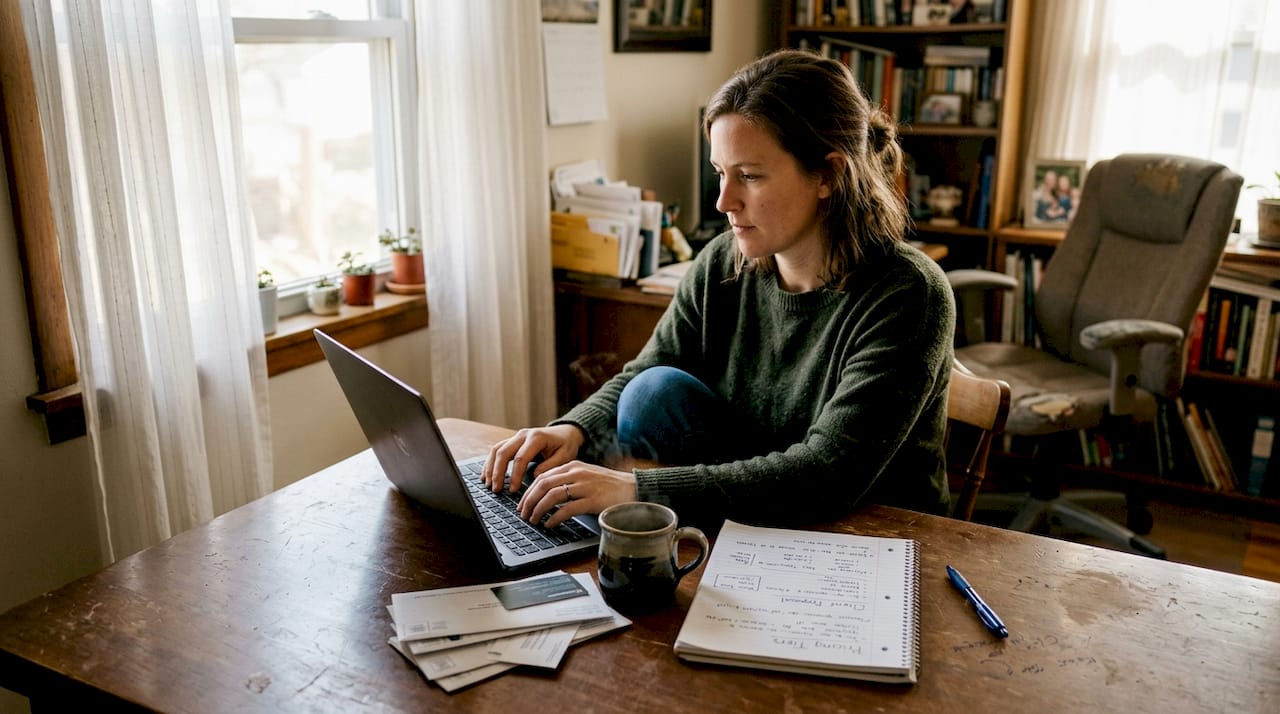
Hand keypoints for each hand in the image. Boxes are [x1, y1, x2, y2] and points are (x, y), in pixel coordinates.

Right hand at [481, 424, 585, 492]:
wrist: (566, 433)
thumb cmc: (565, 445)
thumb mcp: (564, 456)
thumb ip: (550, 466)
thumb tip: (534, 476)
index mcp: (537, 437)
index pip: (520, 458)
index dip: (515, 475)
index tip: (513, 490)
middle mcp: (523, 434)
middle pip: (503, 452)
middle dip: (497, 472)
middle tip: (496, 489)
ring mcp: (516, 436)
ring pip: (497, 450)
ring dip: (490, 467)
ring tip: (488, 484)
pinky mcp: (513, 441)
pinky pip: (497, 450)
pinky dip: (490, 462)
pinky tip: (486, 475)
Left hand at [518, 461, 637, 528]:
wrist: (635, 488)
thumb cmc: (610, 486)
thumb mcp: (587, 476)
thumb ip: (568, 480)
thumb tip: (546, 493)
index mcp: (573, 466)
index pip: (542, 476)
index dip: (528, 491)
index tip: (522, 503)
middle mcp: (577, 473)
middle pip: (543, 485)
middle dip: (529, 501)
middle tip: (523, 514)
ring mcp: (585, 486)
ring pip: (552, 496)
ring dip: (538, 509)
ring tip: (534, 520)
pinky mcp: (593, 500)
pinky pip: (567, 509)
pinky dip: (554, 518)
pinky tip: (550, 524)